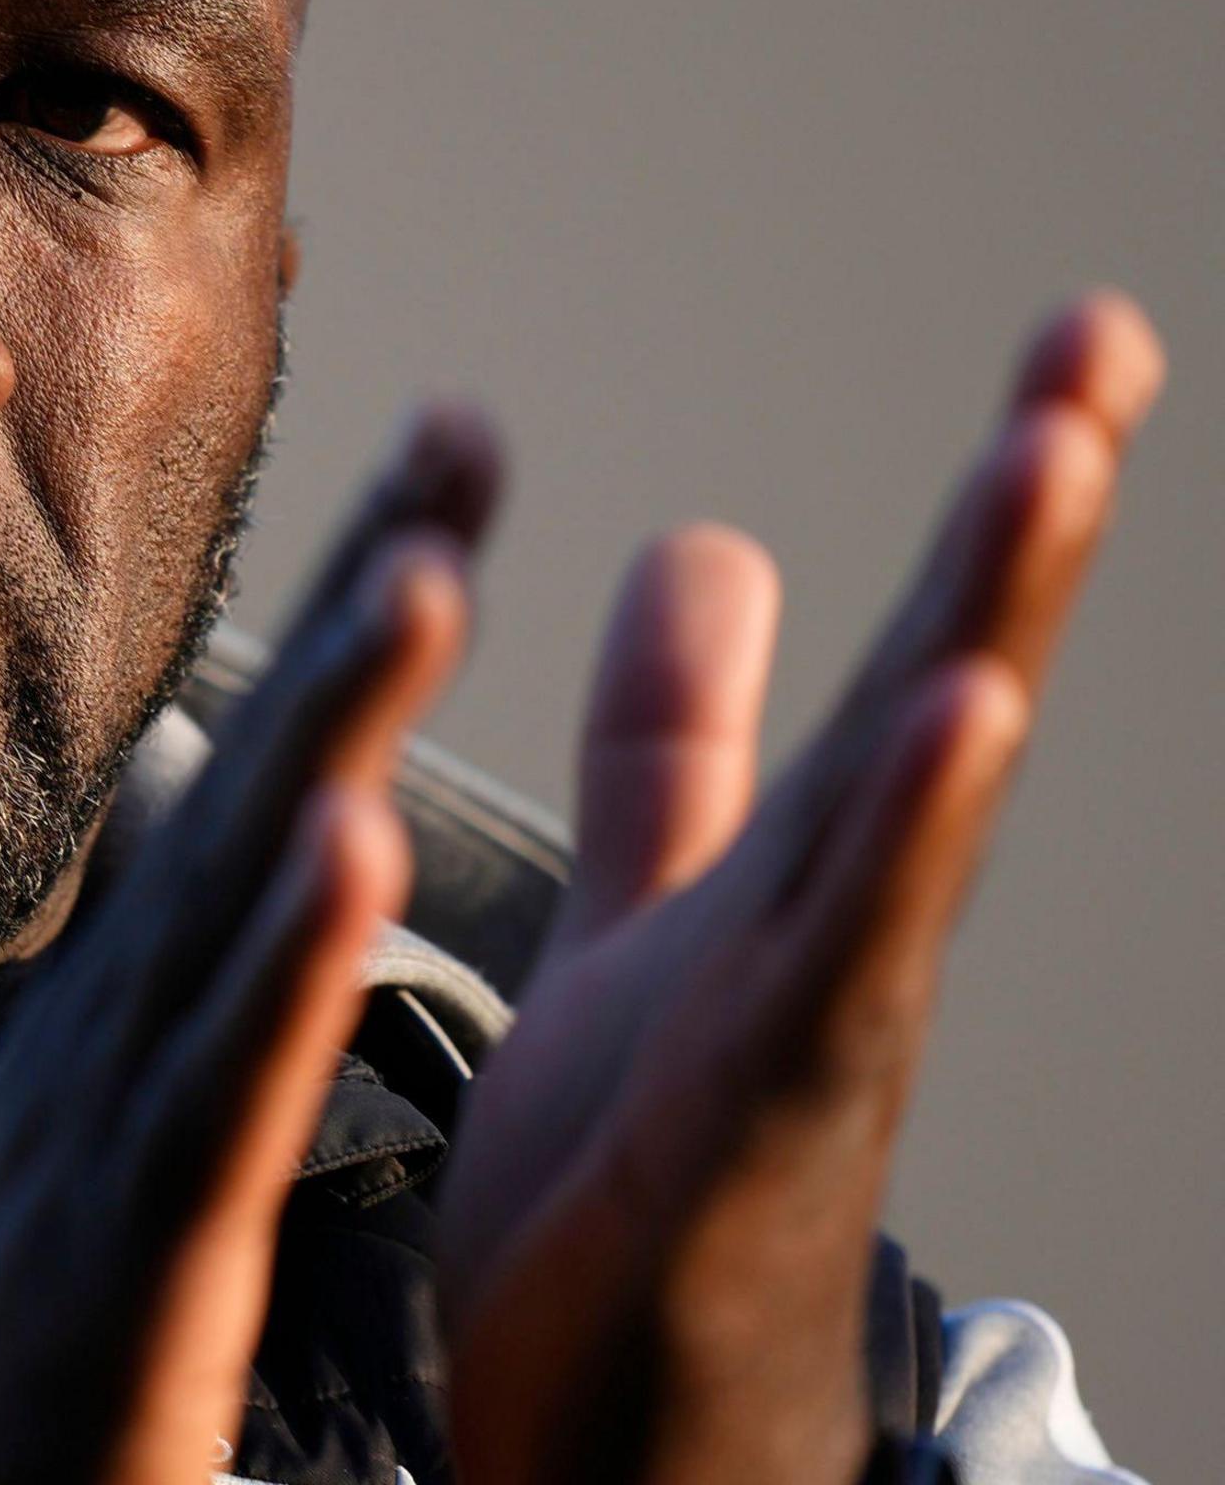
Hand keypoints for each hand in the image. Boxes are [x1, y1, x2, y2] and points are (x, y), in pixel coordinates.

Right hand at [0, 411, 498, 1482]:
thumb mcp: (81, 1212)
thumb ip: (139, 1093)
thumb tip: (183, 985)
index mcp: (118, 1057)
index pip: (247, 811)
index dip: (340, 652)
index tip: (431, 496)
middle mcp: (103, 1064)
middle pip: (250, 802)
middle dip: (357, 615)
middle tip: (461, 436)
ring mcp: (106, 1157)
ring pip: (235, 918)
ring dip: (329, 738)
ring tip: (427, 575)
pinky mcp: (128, 1280)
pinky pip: (216, 1112)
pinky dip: (278, 980)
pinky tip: (347, 855)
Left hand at [439, 294, 1164, 1484]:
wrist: (610, 1440)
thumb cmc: (642, 1183)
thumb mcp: (653, 915)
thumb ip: (679, 750)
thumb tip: (710, 542)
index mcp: (807, 877)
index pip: (924, 656)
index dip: (1005, 511)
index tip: (1088, 338)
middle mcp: (838, 940)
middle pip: (956, 702)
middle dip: (1028, 530)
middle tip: (1101, 346)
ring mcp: (815, 1039)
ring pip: (915, 815)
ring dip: (989, 632)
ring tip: (1054, 455)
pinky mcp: (753, 1141)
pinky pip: (833, 977)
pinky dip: (897, 849)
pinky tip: (962, 716)